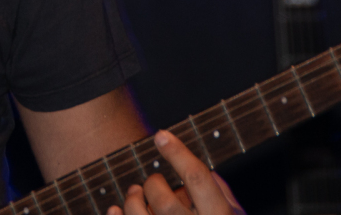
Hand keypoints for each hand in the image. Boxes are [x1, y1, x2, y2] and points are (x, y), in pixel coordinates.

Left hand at [114, 131, 244, 214]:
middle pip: (164, 197)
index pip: (199, 179)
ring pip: (139, 213)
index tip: (160, 135)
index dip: (178, 153)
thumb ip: (224, 199)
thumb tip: (208, 174)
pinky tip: (116, 208)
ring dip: (132, 197)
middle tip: (154, 181)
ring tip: (134, 192)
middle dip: (154, 182)